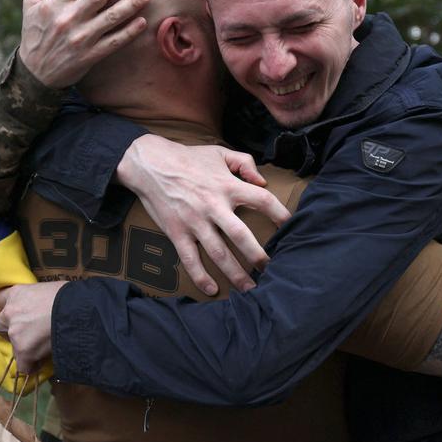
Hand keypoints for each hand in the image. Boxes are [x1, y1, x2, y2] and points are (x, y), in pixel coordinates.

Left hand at [0, 281, 65, 374]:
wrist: (78, 310)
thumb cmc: (69, 296)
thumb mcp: (48, 289)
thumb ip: (37, 299)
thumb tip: (42, 307)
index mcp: (16, 294)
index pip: (0, 301)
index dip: (8, 308)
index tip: (17, 314)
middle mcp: (10, 313)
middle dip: (11, 330)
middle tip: (27, 332)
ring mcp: (15, 333)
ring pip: (14, 347)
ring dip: (25, 347)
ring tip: (42, 348)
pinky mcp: (24, 351)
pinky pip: (23, 365)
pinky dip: (32, 366)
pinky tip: (42, 363)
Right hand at [19, 0, 152, 87]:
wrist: (36, 73)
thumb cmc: (34, 32)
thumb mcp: (30, 3)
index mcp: (53, 4)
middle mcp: (68, 19)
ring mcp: (81, 38)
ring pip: (111, 18)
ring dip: (131, 4)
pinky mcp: (90, 55)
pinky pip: (114, 42)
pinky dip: (129, 32)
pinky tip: (143, 21)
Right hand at [117, 135, 292, 295]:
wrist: (150, 164)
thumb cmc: (188, 158)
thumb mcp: (220, 152)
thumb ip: (245, 162)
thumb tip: (263, 181)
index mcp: (227, 186)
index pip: (262, 200)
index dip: (280, 214)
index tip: (292, 228)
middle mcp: (213, 206)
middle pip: (241, 235)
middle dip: (258, 256)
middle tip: (272, 270)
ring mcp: (194, 222)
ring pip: (218, 253)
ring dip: (235, 274)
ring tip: (250, 289)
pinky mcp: (176, 232)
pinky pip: (190, 259)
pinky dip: (201, 276)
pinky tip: (212, 289)